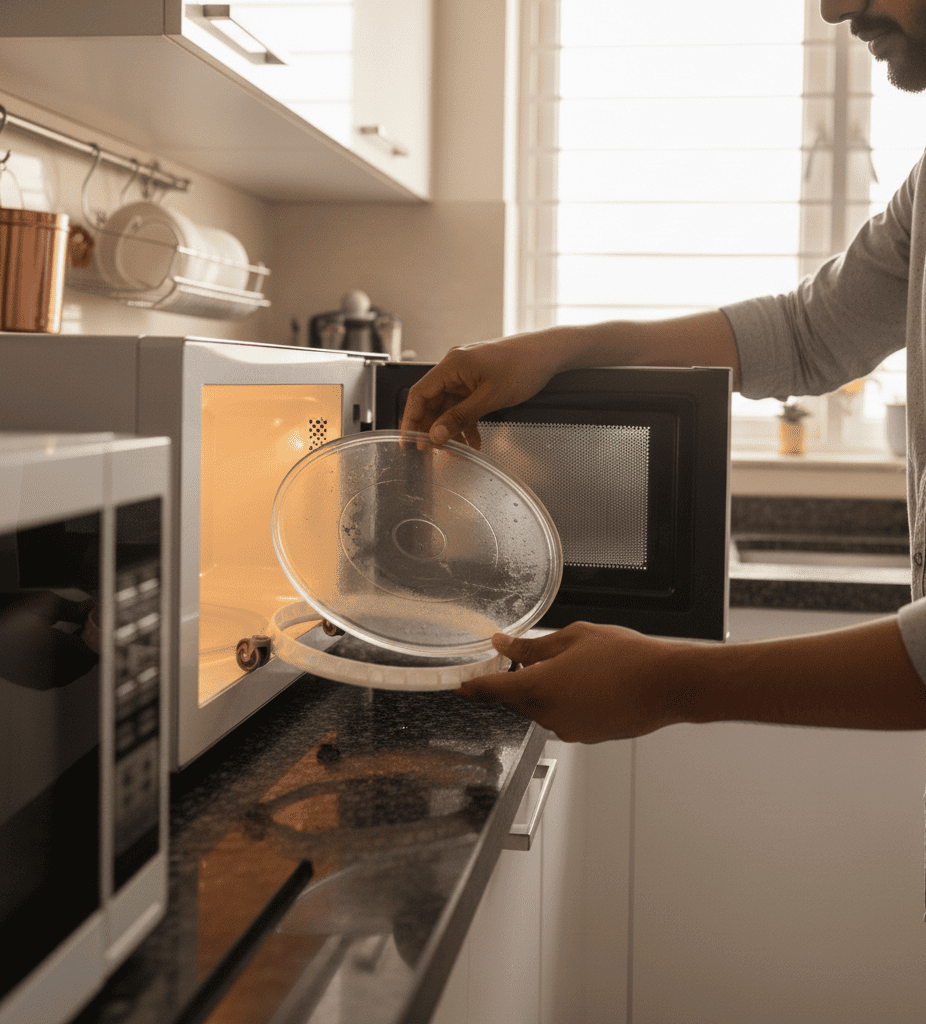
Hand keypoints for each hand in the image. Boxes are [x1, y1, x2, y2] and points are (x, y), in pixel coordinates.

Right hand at [399, 335, 563, 446]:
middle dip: (432, 428)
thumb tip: (436, 435)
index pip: (419, 394)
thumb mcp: (490, 397)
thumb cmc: (524, 365)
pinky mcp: (477, 380)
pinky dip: (466, 423)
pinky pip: (463, 405)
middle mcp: (454, 367)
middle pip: (432, 402)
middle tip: (433, 451)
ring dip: (451, 429)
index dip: (410, 420)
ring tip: (455, 450)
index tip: (408, 441)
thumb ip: (460, 417)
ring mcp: (466, 374)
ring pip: (448, 407)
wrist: (548, 353)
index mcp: (452, 365)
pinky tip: (473, 441)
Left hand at [457, 622, 688, 742]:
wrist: (666, 684)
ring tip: (576, 667)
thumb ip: (532, 646)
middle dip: (518, 681)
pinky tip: (588, 684)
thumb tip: (503, 645)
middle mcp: (548, 715)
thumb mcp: (573, 638)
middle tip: (529, 658)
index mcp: (539, 688)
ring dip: (546, 691)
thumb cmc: (625, 657)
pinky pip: (563, 717)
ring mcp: (568, 730)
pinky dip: (566, 702)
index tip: (458, 684)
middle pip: (517, 700)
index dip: (472, 687)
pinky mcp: (586, 737)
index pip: (492, 690)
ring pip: (541, 709)